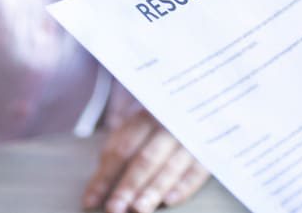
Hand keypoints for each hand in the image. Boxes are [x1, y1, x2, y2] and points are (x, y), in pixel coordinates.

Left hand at [83, 110, 208, 212]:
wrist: (201, 100)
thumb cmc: (161, 122)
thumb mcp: (138, 126)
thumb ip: (118, 151)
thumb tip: (97, 186)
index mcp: (146, 116)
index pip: (122, 150)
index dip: (105, 176)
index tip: (91, 200)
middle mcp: (169, 124)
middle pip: (145, 159)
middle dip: (129, 186)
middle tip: (114, 209)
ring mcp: (191, 136)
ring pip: (171, 166)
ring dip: (154, 189)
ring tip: (139, 208)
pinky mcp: (211, 148)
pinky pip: (199, 169)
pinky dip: (186, 185)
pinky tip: (171, 200)